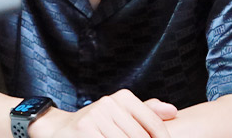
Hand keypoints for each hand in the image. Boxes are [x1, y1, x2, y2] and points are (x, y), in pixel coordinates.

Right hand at [31, 89, 177, 137]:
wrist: (58, 130)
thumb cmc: (95, 125)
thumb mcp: (120, 113)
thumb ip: (146, 112)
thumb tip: (173, 111)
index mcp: (122, 97)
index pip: (152, 123)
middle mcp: (110, 103)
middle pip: (140, 137)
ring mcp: (96, 116)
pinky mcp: (85, 130)